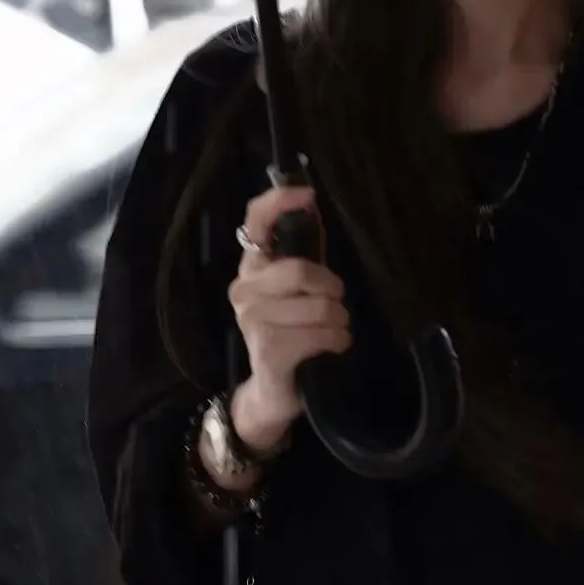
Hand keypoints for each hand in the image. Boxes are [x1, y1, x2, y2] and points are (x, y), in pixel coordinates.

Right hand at [227, 185, 350, 446]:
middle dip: (332, 288)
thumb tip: (310, 201)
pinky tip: (330, 349)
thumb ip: (304, 250)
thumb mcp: (301, 287)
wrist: (278, 390)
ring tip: (331, 331)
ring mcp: (252, 321)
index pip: (254, 222)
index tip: (307, 194)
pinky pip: (322, 335)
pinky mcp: (268, 350)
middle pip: (300, 270)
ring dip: (339, 321)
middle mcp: (243, 289)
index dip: (279, 202)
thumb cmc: (295, 330)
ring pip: (320, 307)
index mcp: (253, 267)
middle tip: (335, 304)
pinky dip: (338, 341)